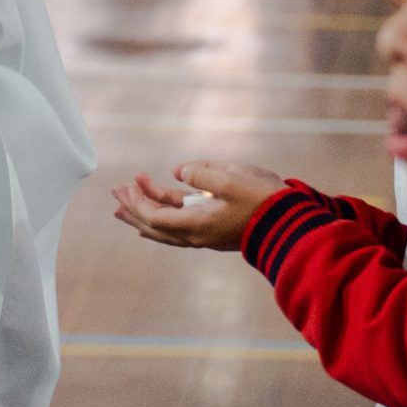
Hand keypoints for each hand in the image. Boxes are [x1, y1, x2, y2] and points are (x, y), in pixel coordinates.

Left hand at [111, 161, 285, 249]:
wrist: (292, 223)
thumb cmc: (263, 200)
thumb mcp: (230, 178)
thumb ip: (200, 173)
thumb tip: (178, 172)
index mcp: (196, 225)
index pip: (154, 217)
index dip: (138, 202)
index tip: (128, 183)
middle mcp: (196, 234)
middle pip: (154, 226)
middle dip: (132, 209)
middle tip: (114, 194)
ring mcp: (206, 232)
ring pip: (166, 226)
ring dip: (144, 213)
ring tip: (124, 204)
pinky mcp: (215, 226)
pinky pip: (181, 223)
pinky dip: (164, 214)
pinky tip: (158, 206)